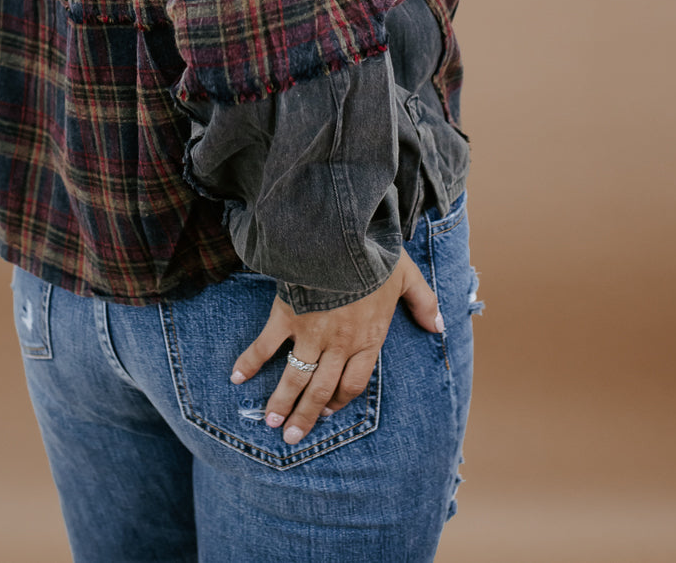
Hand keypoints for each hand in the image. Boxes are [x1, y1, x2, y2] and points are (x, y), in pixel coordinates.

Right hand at [229, 249, 442, 444]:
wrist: (343, 239)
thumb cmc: (377, 258)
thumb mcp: (408, 277)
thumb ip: (424, 303)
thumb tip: (438, 326)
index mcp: (368, 339)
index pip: (354, 383)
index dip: (339, 402)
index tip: (326, 413)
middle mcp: (339, 345)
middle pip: (322, 390)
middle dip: (306, 415)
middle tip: (291, 436)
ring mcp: (312, 334)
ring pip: (296, 378)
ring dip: (282, 402)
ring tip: (271, 422)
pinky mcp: (287, 317)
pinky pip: (265, 345)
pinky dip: (250, 361)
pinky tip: (237, 377)